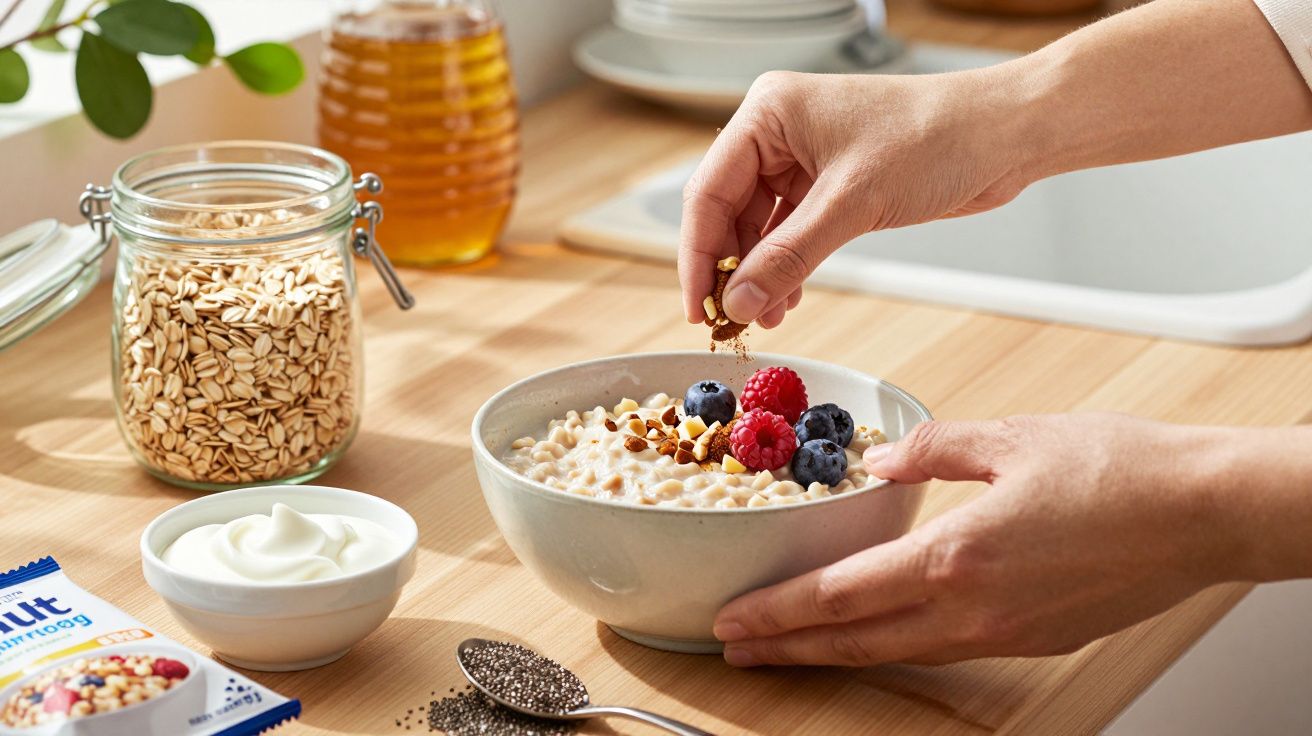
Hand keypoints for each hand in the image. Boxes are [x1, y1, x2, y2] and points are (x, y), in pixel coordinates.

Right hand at [679, 68, 1030, 327]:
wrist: (1004, 135)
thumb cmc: (937, 136)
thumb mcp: (853, 203)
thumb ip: (789, 256)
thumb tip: (739, 300)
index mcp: (769, 112)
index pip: (709, 191)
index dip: (698, 255)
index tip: (699, 307)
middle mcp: (779, 132)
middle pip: (727, 212)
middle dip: (730, 270)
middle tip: (729, 321)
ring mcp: (803, 158)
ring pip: (758, 228)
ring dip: (759, 275)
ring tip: (764, 318)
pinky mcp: (830, 184)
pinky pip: (790, 233)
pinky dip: (786, 268)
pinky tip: (787, 299)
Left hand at [712, 413, 1251, 666]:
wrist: (1204, 513)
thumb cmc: (1119, 470)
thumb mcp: (1009, 438)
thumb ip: (932, 450)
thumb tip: (882, 461)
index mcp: (955, 557)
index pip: (839, 596)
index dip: (778, 613)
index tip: (733, 619)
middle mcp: (972, 610)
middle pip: (855, 641)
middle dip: (788, 648)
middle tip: (736, 647)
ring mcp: (1004, 634)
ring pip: (897, 652)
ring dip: (836, 653)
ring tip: (792, 649)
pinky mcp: (1033, 640)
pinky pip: (944, 649)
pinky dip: (896, 645)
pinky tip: (880, 633)